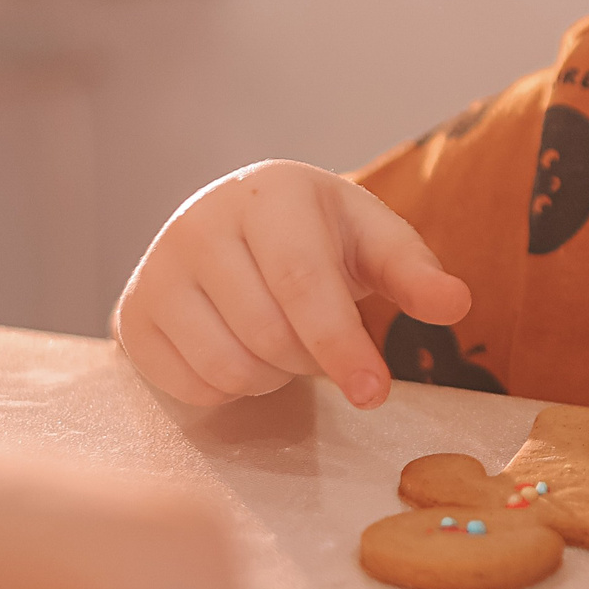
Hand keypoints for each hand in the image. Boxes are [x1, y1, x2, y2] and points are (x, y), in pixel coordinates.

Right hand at [115, 159, 470, 409]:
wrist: (241, 223)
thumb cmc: (318, 234)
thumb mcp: (373, 239)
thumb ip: (415, 271)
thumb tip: (456, 303)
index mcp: (271, 194)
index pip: (304, 283)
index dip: (341, 345)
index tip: (375, 394)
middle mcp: (201, 221)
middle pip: (268, 333)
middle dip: (310, 359)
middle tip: (322, 342)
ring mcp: (158, 267)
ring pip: (228, 366)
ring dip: (272, 376)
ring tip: (282, 340)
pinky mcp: (133, 314)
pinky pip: (190, 386)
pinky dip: (229, 389)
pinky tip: (240, 350)